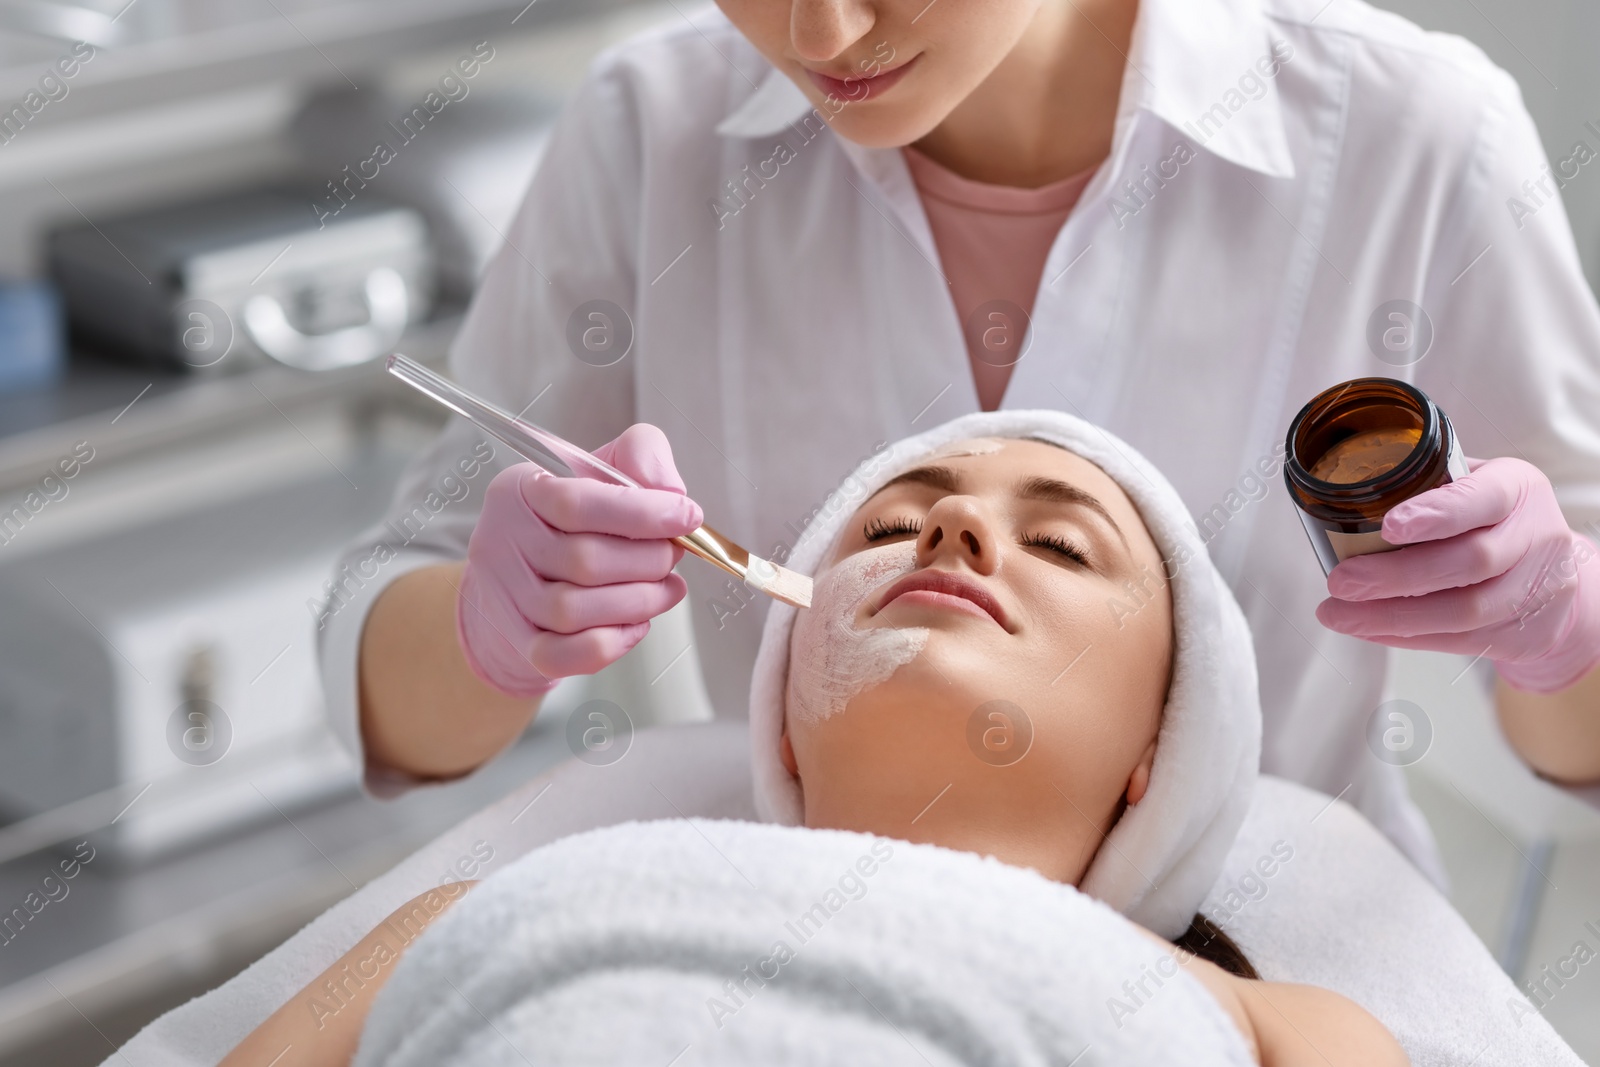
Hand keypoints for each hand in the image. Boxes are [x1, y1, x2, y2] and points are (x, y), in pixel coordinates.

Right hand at [456, 423, 702, 696]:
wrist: (513, 582)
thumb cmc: (566, 522)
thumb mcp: (596, 471)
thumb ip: (639, 457)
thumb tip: (670, 489)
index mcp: (522, 490)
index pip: (578, 503)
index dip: (643, 512)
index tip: (687, 516)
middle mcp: (504, 542)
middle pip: (584, 561)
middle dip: (649, 560)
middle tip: (674, 554)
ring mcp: (508, 598)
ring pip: (575, 611)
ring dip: (640, 601)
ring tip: (667, 588)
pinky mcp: (519, 644)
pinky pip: (564, 655)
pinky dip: (612, 642)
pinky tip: (638, 623)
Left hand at [1316, 456, 1599, 692]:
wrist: (1556, 578)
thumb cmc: (1495, 521)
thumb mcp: (1476, 484)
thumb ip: (1428, 485)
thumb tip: (1349, 494)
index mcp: (1518, 489)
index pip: (1483, 499)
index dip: (1437, 515)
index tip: (1387, 526)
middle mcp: (1536, 538)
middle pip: (1470, 563)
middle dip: (1397, 575)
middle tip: (1342, 580)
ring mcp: (1536, 591)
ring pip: (1464, 611)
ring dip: (1392, 616)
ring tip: (1339, 613)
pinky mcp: (1523, 634)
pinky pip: (1458, 641)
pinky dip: (1405, 637)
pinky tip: (1366, 629)